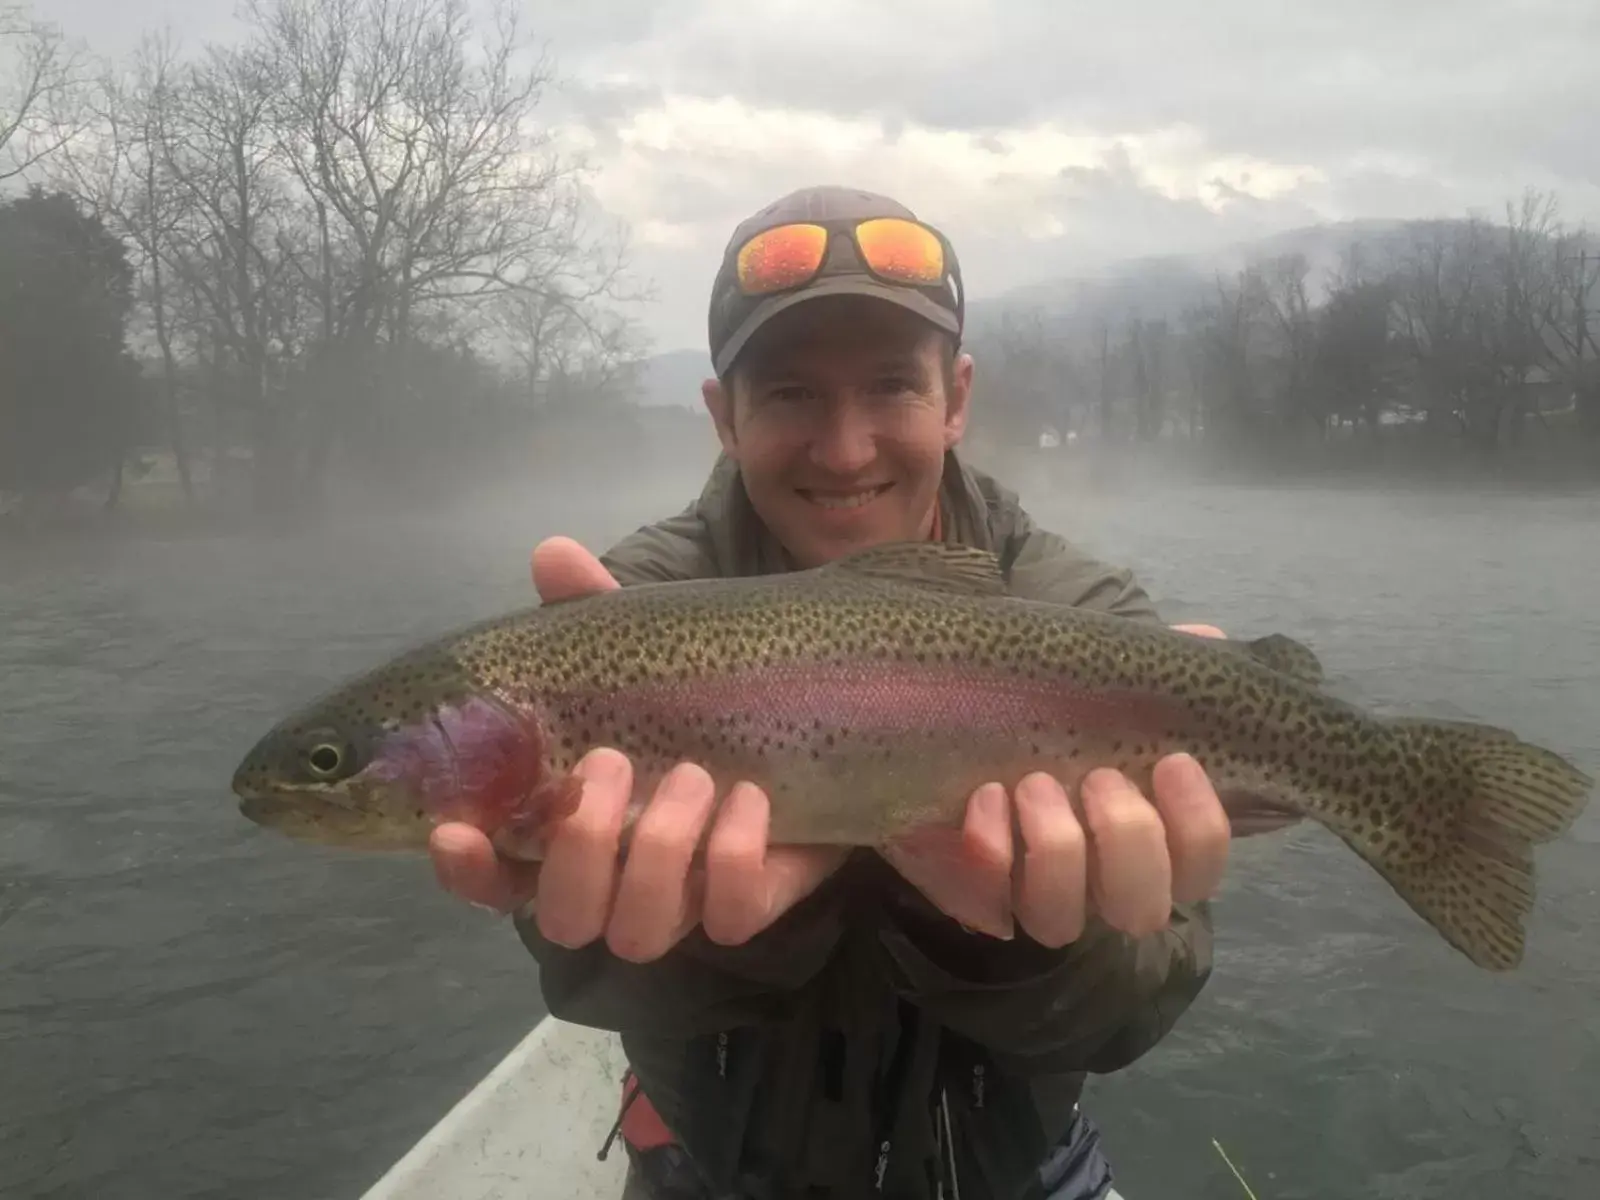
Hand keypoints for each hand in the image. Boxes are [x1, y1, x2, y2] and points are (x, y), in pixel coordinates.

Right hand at [428, 537, 846, 961]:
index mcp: (570, 823)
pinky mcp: (753, 899)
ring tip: (694, 775)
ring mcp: (686, 897)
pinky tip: (751, 798)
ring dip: (657, 853)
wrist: (823, 719)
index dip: (468, 868)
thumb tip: (553, 553)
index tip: (457, 829)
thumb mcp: (648, 650)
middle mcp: (619, 877)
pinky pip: (729, 917)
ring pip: (639, 932)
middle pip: (562, 917)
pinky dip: (733, 859)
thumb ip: (595, 611)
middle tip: (612, 764)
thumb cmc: (703, 695)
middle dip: (579, 848)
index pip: (495, 875)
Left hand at [901, 623, 1235, 947]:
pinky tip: (985, 799)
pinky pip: (987, 903)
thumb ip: (1157, 670)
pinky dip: (990, 854)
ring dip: (1058, 853)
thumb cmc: (1043, 709)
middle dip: (1128, 840)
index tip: (1175, 762)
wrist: (939, 719)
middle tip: (1099, 777)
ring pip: (1062, 921)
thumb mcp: (1100, 682)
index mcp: (1145, 837)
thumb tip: (1207, 641)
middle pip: (1141, 908)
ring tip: (1034, 783)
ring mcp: (1034, 894)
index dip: (1199, 829)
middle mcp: (1096, 882)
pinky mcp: (972, 891)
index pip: (1199, 869)